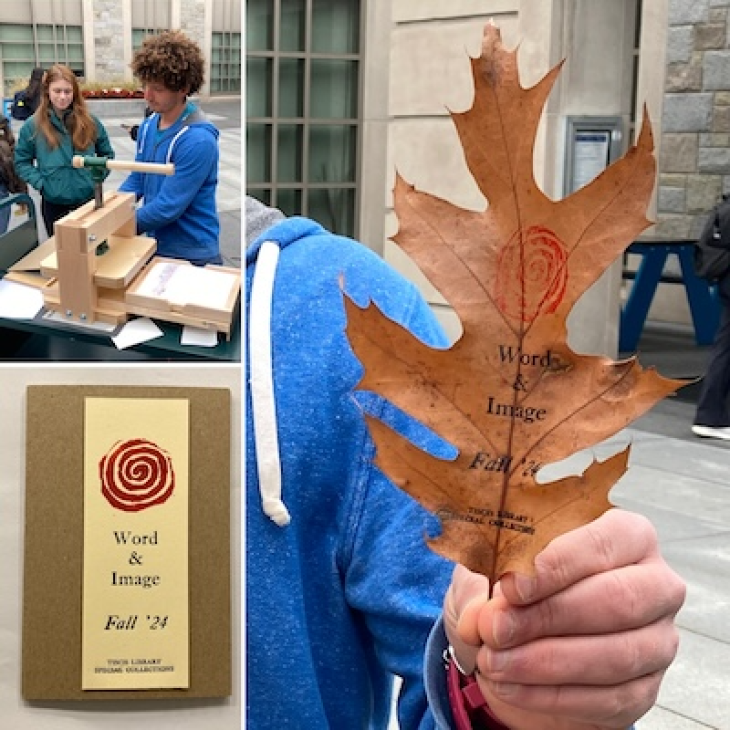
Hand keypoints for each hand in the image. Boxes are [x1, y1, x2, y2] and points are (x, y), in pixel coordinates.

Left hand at [443, 509, 684, 729]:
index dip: (558, 565)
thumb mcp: (489, 571)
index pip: (604, 542)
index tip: (512, 586)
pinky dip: (550, 695)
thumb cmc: (515, 590)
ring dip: (545, 661)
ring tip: (493, 661)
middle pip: (618, 599)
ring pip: (616, 654)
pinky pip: (608, 698)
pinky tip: (509, 685)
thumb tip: (479, 617)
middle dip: (549, 616)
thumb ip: (482, 584)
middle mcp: (655, 584)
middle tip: (494, 628)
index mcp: (626, 535)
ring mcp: (657, 640)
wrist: (521, 642)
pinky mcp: (645, 689)